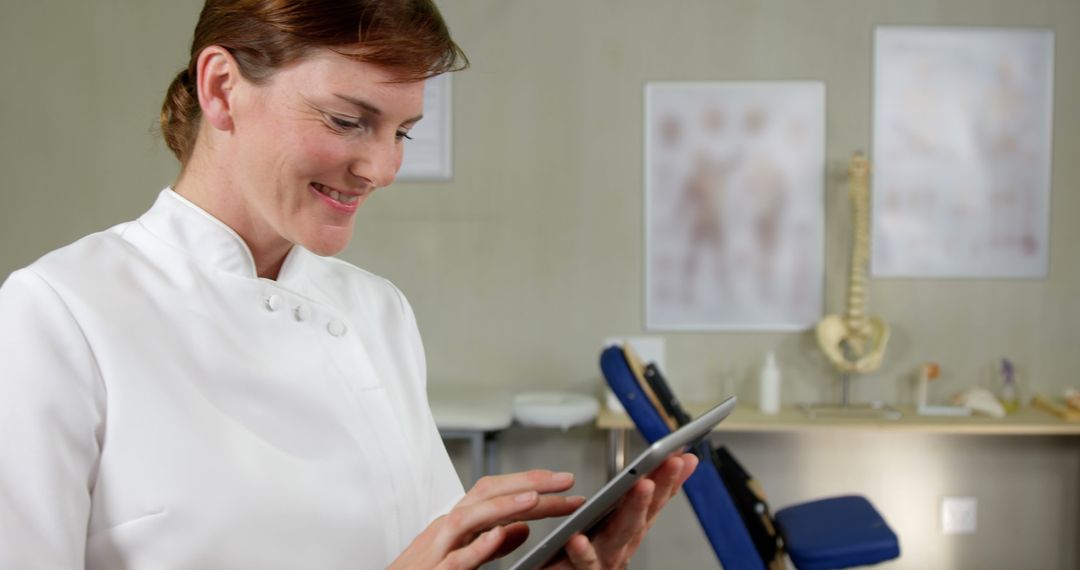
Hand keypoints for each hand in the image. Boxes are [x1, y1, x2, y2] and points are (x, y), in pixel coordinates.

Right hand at [389, 470, 585, 569]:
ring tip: (537, 499)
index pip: (497, 493)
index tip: (566, 485)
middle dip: (527, 483)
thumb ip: (491, 546)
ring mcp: (437, 550)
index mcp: (457, 524)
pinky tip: (499, 536)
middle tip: (567, 481)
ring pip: (469, 518)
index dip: (532, 484)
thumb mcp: (462, 558)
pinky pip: (455, 558)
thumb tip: (522, 528)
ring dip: (504, 505)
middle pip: (487, 494)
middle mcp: (446, 529)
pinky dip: (477, 546)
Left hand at [545, 452, 698, 569]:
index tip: (681, 455)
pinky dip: (584, 552)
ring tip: (643, 485)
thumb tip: (645, 472)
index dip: (669, 478)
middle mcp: (623, 544)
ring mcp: (607, 559)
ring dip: (635, 509)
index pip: (654, 500)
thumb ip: (627, 499)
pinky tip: (579, 538)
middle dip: (660, 487)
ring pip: (621, 534)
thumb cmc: (585, 554)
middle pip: (644, 513)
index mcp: (628, 528)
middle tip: (671, 462)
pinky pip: (584, 563)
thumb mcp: (610, 522)